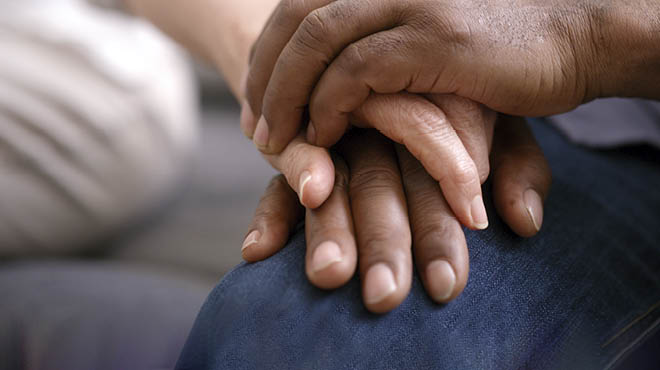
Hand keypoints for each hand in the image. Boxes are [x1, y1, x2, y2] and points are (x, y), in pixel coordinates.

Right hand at [243, 116, 549, 312]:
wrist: (360, 52)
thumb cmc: (439, 96)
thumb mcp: (489, 119)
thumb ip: (513, 163)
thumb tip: (525, 222)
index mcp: (424, 101)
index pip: (434, 146)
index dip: (443, 206)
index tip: (456, 263)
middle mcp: (372, 116)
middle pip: (377, 179)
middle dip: (384, 239)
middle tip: (388, 294)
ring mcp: (326, 130)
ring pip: (325, 181)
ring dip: (326, 228)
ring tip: (329, 274)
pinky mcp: (288, 143)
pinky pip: (274, 180)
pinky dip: (269, 212)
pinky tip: (259, 251)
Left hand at [244, 0, 659, 151]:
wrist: (573, 38)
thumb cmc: (500, 47)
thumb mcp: (426, 36)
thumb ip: (378, 47)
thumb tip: (332, 81)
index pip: (299, 4)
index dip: (268, 51)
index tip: (255, 99)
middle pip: (295, 16)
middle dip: (263, 74)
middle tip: (253, 123)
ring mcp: (410, 2)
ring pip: (316, 40)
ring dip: (285, 94)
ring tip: (273, 139)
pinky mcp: (434, 39)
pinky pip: (357, 71)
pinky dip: (329, 105)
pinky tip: (323, 136)